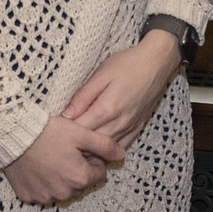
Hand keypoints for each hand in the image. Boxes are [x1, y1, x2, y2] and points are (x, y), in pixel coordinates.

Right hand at [1, 115, 118, 204]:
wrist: (12, 135)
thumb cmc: (48, 132)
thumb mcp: (80, 133)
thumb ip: (104, 144)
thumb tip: (122, 154)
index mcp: (79, 178)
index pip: (99, 174)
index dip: (92, 160)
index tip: (81, 149)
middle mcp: (63, 192)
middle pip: (80, 183)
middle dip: (77, 170)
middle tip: (64, 151)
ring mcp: (44, 197)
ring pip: (61, 189)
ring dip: (60, 178)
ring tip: (49, 157)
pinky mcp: (28, 196)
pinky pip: (41, 192)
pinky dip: (41, 182)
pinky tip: (36, 166)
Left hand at [66, 32, 180, 156]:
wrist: (157, 62)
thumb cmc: (128, 63)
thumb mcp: (102, 73)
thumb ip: (83, 96)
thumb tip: (66, 114)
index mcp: (108, 108)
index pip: (81, 129)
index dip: (66, 131)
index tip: (55, 129)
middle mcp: (120, 122)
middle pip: (93, 142)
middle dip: (77, 142)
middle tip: (62, 140)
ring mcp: (130, 127)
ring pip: (107, 147)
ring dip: (92, 148)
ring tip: (77, 145)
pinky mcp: (138, 127)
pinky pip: (122, 146)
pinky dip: (109, 149)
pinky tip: (99, 146)